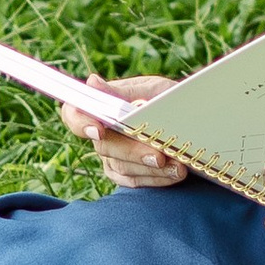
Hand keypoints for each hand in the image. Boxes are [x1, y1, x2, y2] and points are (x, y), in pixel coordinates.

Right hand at [62, 75, 186, 187]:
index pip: (74, 114)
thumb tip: (92, 82)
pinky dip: (155, 178)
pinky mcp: (124, 173)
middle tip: (159, 155)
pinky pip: (133, 181)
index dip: (81, 123)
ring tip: (177, 165)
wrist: (190, 117)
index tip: (99, 131)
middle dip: (133, 152)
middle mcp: (101, 132)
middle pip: (104, 146)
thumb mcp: (151, 89)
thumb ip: (123, 92)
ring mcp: (111, 155)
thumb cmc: (166, 98)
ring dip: (151, 168)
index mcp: (100, 105)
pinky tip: (174, 174)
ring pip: (121, 167)